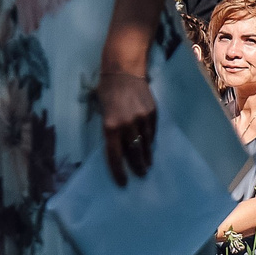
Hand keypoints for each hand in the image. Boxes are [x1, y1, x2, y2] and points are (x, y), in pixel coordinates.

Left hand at [96, 69, 157, 184]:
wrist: (124, 71)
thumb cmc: (107, 91)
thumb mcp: (102, 112)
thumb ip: (110, 130)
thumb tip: (118, 149)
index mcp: (110, 126)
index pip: (115, 155)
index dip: (119, 171)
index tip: (123, 183)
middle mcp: (127, 125)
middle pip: (134, 153)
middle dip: (137, 167)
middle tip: (141, 175)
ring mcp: (141, 119)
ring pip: (145, 145)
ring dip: (146, 157)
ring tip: (147, 165)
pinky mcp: (152, 113)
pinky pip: (151, 132)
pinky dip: (150, 141)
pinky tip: (149, 146)